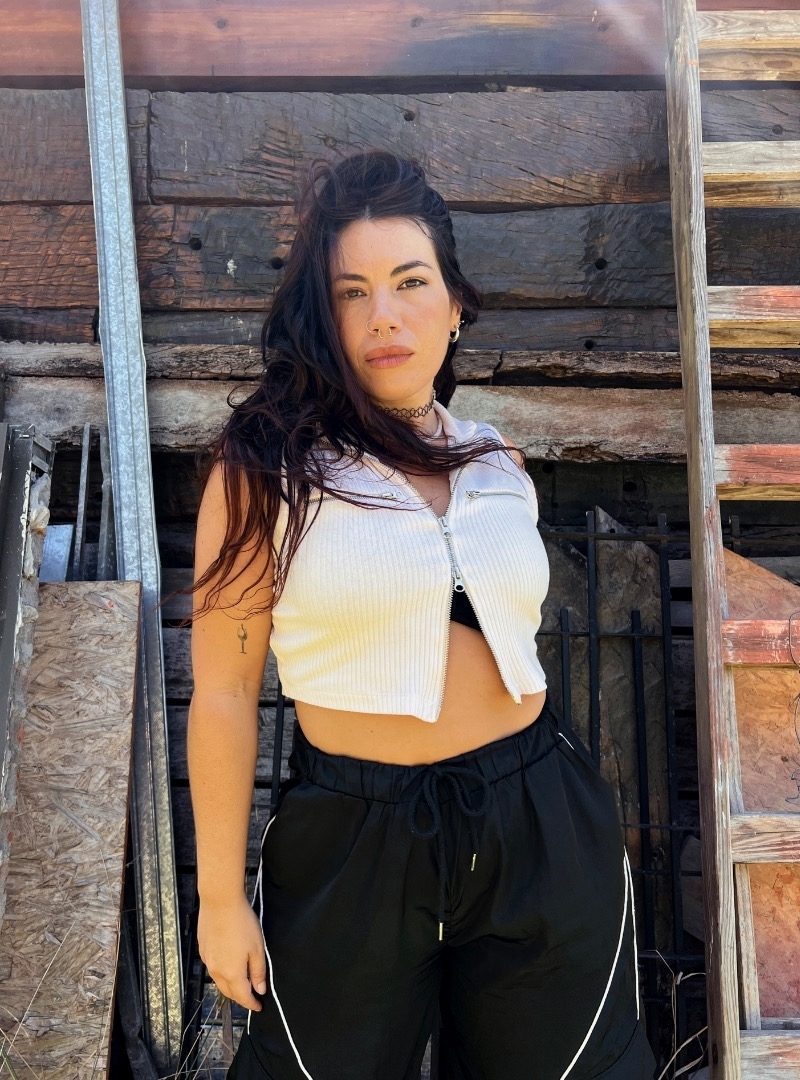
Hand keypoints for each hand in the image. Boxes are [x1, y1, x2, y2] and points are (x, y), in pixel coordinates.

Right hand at [197, 892, 267, 1010]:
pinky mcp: (203, 949)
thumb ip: (258, 971)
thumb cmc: (242, 923)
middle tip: (250, 997)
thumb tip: (260, 990)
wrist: (220, 902)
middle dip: (240, 997)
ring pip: (218, 981)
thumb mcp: (257, 948)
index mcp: (232, 973)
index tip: (259, 1006)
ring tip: (240, 983)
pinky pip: (212, 968)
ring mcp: (207, 960)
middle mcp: (216, 971)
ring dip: (229, 985)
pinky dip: (221, 972)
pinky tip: (227, 965)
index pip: (242, 996)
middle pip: (228, 992)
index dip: (252, 1004)